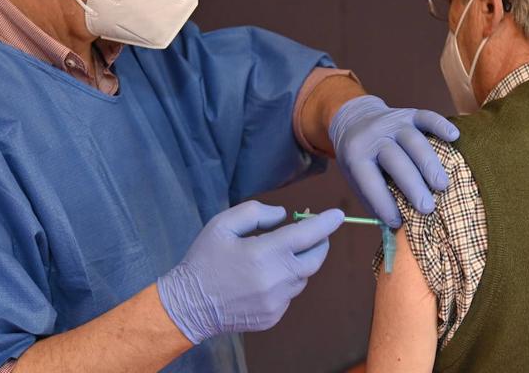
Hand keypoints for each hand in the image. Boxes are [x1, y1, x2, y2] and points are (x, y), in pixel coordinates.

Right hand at [157, 201, 344, 343]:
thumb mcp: (222, 224)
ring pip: (303, 277)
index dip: (326, 223)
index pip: (308, 235)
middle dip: (319, 242)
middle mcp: (276, 279)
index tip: (339, 214)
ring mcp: (277, 301)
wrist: (189, 304)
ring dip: (298, 263)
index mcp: (264, 253)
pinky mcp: (274, 316)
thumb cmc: (205, 259)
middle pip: (316, 258)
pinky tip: (262, 278)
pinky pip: (290, 294)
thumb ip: (256, 213)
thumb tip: (284, 216)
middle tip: (311, 232)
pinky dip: (284, 281)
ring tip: (274, 256)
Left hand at [329, 95, 459, 227]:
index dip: (383, 202)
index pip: (370, 181)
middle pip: (396, 160)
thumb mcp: (354, 177)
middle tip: (427, 208)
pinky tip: (454, 137)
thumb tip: (395, 228)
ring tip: (442, 185)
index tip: (398, 221)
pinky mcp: (409, 113)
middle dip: (412, 186)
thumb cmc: (360, 158)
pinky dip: (441, 125)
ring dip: (430, 164)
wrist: (354, 117)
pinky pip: (426, 117)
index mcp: (356, 155)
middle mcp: (374, 136)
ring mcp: (393, 122)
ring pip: (414, 141)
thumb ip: (372, 199)